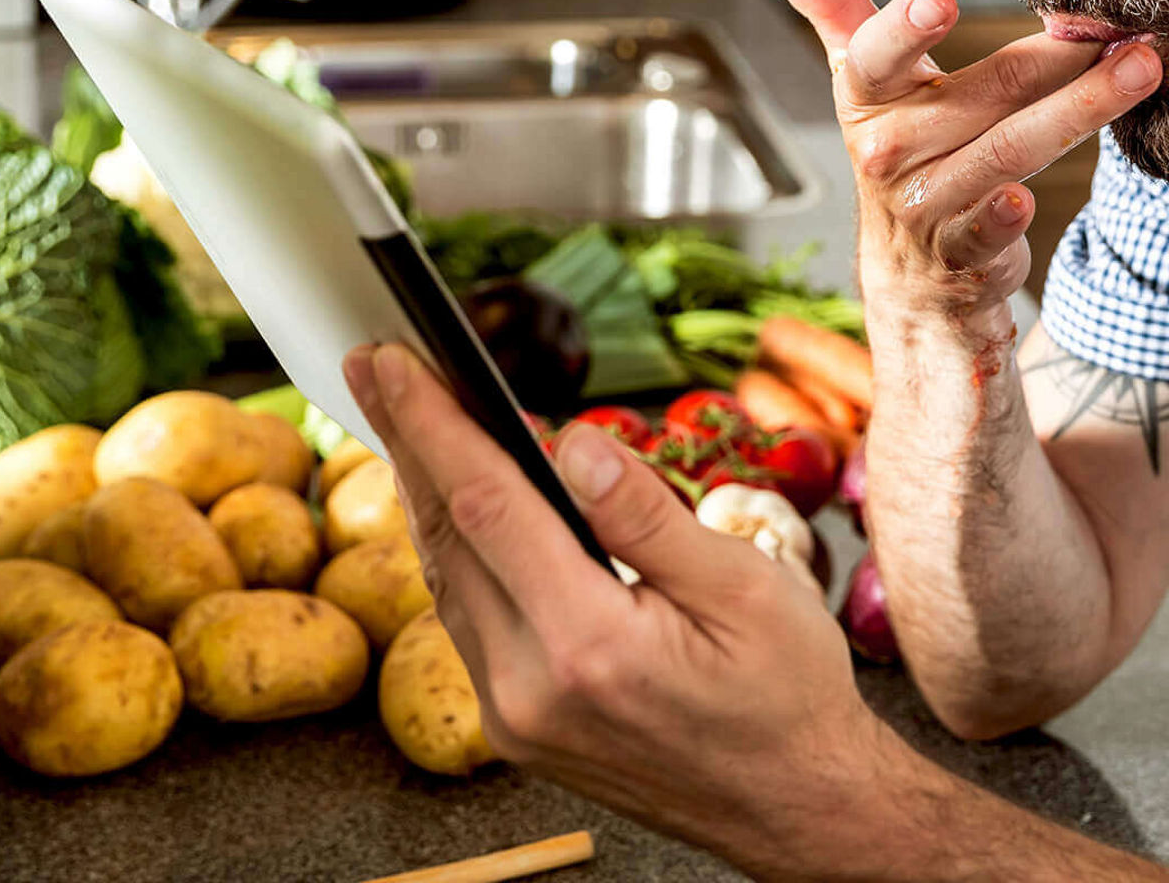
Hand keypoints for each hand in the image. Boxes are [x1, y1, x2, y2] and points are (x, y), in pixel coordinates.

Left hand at [341, 343, 891, 874]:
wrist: (792, 806)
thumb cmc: (786, 694)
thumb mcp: (745, 588)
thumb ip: (647, 515)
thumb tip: (574, 442)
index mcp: (589, 646)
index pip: (487, 507)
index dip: (435, 425)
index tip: (395, 362)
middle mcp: (531, 689)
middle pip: (446, 540)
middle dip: (408, 443)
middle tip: (376, 368)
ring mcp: (515, 717)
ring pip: (447, 582)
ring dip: (424, 495)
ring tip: (408, 421)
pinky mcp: (517, 728)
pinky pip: (467, 622)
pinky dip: (458, 552)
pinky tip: (458, 507)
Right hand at [749, 0, 1161, 352]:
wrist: (913, 269)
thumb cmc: (903, 145)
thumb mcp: (865, 77)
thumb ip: (828, 1)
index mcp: (867, 96)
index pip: (878, 52)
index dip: (905, 25)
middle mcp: (887, 151)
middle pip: (985, 92)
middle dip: (1056, 58)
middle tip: (1119, 22)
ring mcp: (924, 206)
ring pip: (1009, 149)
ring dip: (1080, 110)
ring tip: (1141, 70)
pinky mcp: (960, 255)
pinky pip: (988, 230)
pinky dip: (1005, 217)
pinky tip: (1026, 201)